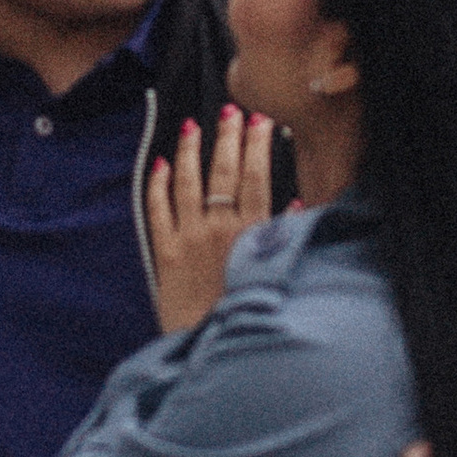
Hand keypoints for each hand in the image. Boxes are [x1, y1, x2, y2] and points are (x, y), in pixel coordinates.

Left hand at [145, 105, 275, 337]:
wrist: (209, 347)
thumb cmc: (247, 313)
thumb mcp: (276, 274)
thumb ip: (286, 236)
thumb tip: (298, 202)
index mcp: (251, 233)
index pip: (256, 176)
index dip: (257, 144)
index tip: (260, 120)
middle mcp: (219, 229)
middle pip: (223, 172)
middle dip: (227, 136)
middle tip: (231, 110)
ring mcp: (189, 238)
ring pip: (188, 183)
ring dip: (191, 151)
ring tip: (193, 126)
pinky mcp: (165, 254)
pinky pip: (158, 210)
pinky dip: (159, 186)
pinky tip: (161, 165)